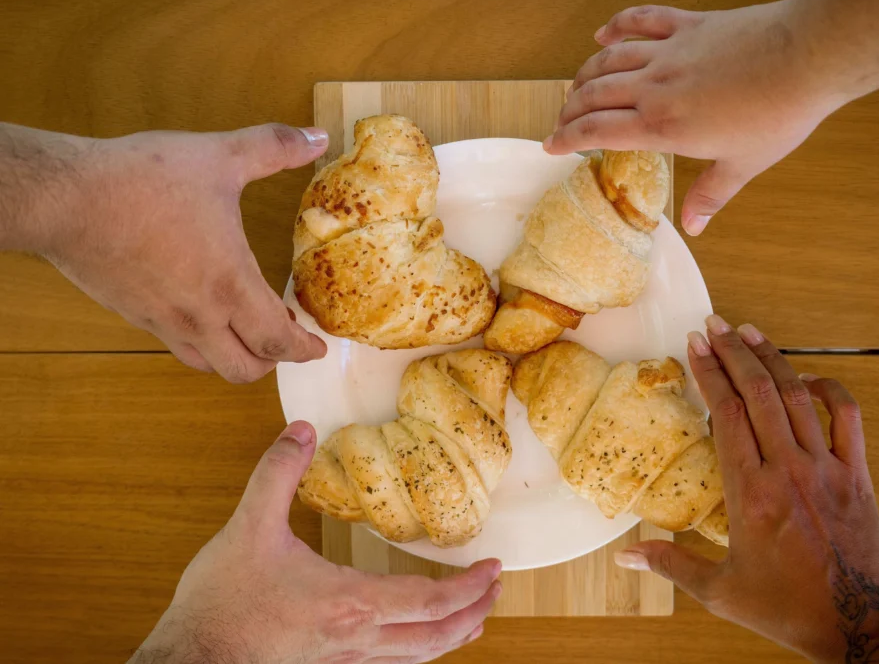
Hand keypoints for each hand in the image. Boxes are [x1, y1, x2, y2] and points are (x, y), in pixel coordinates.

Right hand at [43, 124, 329, 381]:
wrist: (65, 199)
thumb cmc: (143, 181)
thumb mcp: (219, 156)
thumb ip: (273, 148)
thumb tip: (317, 137)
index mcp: (230, 285)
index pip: (278, 342)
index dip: (303, 350)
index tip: (317, 347)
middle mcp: (199, 315)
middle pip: (244, 369)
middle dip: (272, 362)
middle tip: (284, 339)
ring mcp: (163, 320)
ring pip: (207, 364)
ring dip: (234, 356)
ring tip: (246, 329)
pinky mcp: (133, 314)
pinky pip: (175, 343)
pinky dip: (200, 341)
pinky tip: (201, 310)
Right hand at [131, 421, 501, 663]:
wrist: (189, 661)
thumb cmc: (221, 603)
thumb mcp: (248, 527)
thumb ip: (277, 473)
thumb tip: (301, 430)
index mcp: (349, 603)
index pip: (430, 600)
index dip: (468, 586)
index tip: (494, 568)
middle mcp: (357, 639)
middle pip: (435, 636)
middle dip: (473, 613)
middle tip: (495, 592)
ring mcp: (343, 660)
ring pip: (414, 657)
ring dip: (450, 637)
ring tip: (471, 621)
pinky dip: (415, 651)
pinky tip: (412, 642)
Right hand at [546, 2, 839, 235]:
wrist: (808, 56)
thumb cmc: (779, 114)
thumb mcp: (742, 165)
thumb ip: (711, 195)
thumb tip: (693, 226)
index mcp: (663, 126)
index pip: (596, 132)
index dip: (566, 138)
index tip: (549, 146)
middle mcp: (655, 87)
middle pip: (593, 95)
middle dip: (569, 110)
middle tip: (561, 122)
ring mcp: (669, 52)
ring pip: (608, 60)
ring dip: (585, 74)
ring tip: (575, 88)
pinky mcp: (688, 25)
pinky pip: (641, 21)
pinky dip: (616, 26)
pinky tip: (603, 34)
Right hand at [614, 315, 878, 662]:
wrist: (857, 624)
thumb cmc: (787, 608)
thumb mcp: (720, 591)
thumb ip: (670, 564)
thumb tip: (624, 556)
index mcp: (750, 493)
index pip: (725, 414)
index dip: (708, 373)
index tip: (693, 346)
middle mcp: (788, 470)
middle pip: (758, 393)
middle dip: (733, 352)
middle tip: (714, 324)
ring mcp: (826, 468)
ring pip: (797, 396)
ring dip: (772, 359)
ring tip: (749, 333)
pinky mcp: (856, 474)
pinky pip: (847, 416)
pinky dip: (828, 389)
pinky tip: (807, 378)